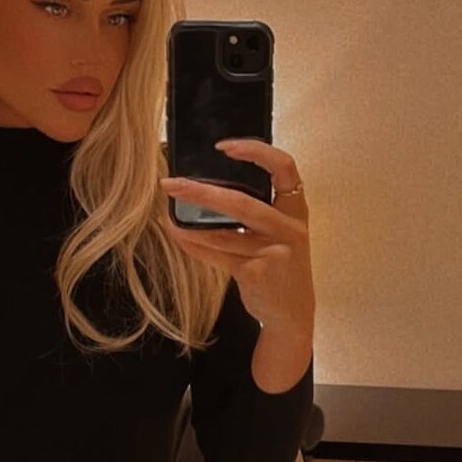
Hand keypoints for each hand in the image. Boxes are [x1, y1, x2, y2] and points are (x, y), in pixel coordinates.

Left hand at [160, 138, 314, 332]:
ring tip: (167, 213)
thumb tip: (205, 186)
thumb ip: (255, 211)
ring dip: (188, 224)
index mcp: (295, 209)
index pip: (284, 167)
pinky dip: (193, 245)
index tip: (224, 147)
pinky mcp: (256, 273)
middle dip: (201, 191)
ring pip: (222, 233)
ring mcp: (274, 252)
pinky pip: (216, 255)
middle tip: (171, 183)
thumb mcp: (277, 233)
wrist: (292, 314)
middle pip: (241, 202)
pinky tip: (178, 235)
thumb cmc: (279, 266)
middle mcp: (288, 227)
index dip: (256, 151)